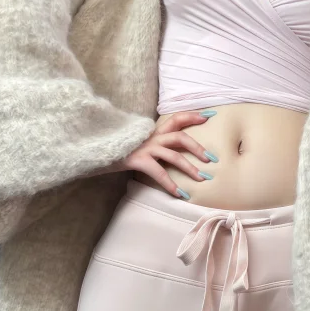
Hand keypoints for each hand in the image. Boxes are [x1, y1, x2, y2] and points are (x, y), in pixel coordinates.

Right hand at [102, 111, 217, 196]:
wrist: (97, 151)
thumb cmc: (120, 149)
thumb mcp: (139, 143)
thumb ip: (154, 144)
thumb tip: (171, 153)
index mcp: (153, 131)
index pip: (176, 119)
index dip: (193, 116)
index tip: (209, 116)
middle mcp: (152, 137)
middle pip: (180, 137)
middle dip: (198, 148)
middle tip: (212, 159)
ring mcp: (145, 148)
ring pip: (174, 156)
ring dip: (190, 168)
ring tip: (202, 179)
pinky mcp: (138, 160)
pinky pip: (159, 173)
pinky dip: (171, 185)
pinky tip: (180, 194)